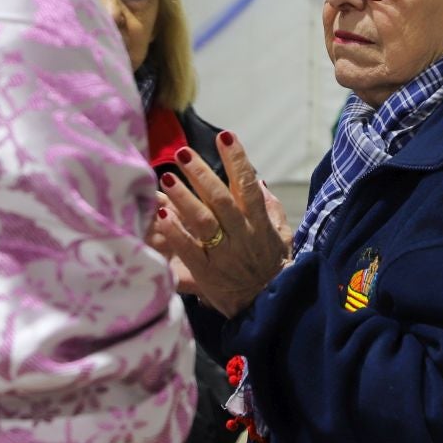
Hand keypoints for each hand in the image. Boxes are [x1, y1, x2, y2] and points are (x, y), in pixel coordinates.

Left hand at [149, 132, 291, 317]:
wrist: (270, 307)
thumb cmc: (273, 268)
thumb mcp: (282, 237)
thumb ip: (271, 210)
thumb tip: (259, 182)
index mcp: (259, 223)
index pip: (248, 185)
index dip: (238, 159)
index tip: (225, 135)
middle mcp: (242, 235)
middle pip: (220, 199)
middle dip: (202, 174)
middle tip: (182, 152)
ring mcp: (224, 254)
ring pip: (203, 222)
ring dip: (184, 198)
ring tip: (166, 177)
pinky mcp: (207, 273)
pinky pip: (189, 250)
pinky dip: (175, 233)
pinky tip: (161, 215)